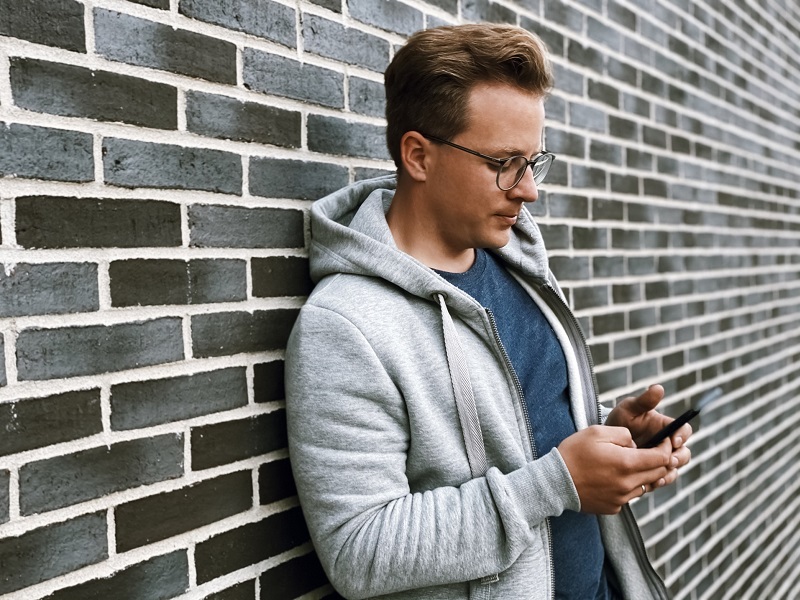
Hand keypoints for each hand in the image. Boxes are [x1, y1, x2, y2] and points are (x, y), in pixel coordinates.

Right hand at [558, 425, 672, 513]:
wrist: (555, 481)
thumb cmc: (574, 453)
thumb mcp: (597, 432)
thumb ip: (623, 434)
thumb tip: (635, 444)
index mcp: (626, 463)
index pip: (662, 458)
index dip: (667, 447)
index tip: (664, 440)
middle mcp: (628, 484)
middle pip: (658, 474)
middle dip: (659, 461)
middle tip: (651, 450)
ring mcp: (621, 499)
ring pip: (645, 486)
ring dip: (643, 474)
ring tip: (628, 463)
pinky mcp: (614, 508)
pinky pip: (630, 496)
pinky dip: (628, 486)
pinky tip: (612, 477)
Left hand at [605, 384, 692, 487]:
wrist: (604, 441)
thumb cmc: (620, 419)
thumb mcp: (629, 409)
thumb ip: (643, 401)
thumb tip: (658, 388)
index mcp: (666, 427)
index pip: (684, 430)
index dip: (682, 436)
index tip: (674, 441)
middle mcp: (668, 444)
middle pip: (684, 453)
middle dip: (679, 458)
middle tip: (669, 461)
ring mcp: (661, 459)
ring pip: (675, 468)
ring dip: (670, 472)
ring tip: (659, 475)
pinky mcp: (653, 472)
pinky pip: (661, 479)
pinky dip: (658, 481)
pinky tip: (650, 483)